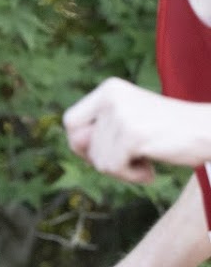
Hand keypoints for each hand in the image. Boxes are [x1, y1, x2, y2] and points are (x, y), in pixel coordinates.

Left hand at [64, 77, 205, 181]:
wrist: (209, 131)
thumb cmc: (169, 132)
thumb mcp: (128, 122)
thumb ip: (99, 132)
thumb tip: (75, 141)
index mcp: (109, 89)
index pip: (70, 122)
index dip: (81, 144)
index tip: (107, 150)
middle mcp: (111, 97)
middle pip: (80, 145)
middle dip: (102, 159)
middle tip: (132, 156)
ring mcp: (122, 115)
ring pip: (98, 161)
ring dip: (122, 170)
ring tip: (148, 157)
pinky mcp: (133, 134)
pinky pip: (114, 168)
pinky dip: (132, 176)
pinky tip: (151, 169)